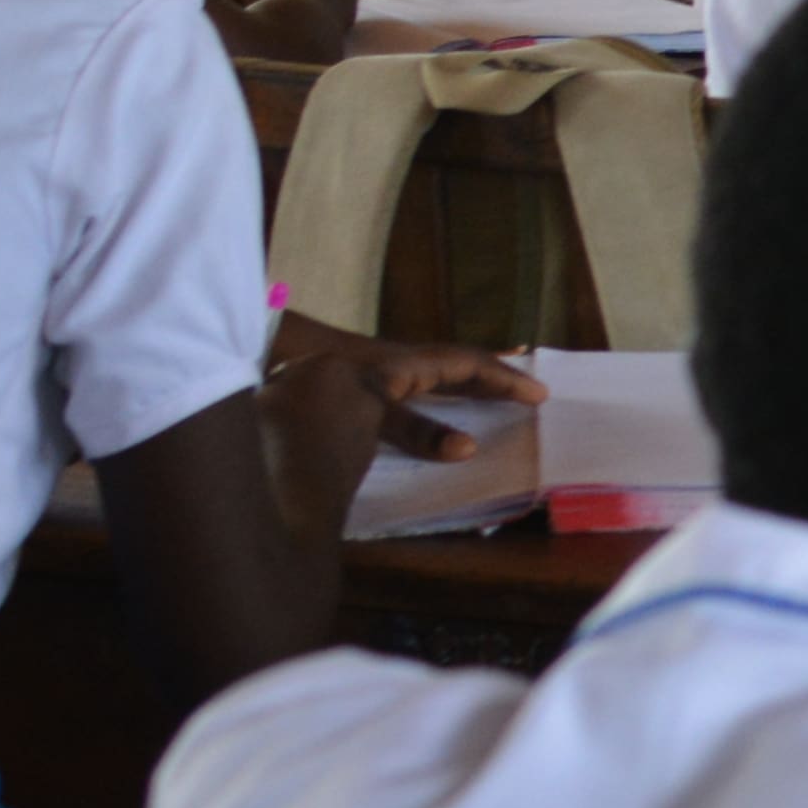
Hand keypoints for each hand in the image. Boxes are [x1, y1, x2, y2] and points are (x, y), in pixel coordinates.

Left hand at [270, 313, 551, 457]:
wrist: (269, 362)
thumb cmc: (320, 389)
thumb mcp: (372, 412)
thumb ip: (418, 429)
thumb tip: (469, 447)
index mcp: (408, 364)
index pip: (468, 365)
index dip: (504, 379)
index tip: (539, 395)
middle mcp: (400, 361)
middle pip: (458, 363)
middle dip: (495, 375)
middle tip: (529, 389)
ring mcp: (380, 369)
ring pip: (436, 370)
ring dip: (469, 380)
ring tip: (497, 390)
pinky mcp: (361, 380)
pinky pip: (414, 380)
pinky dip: (439, 388)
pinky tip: (436, 400)